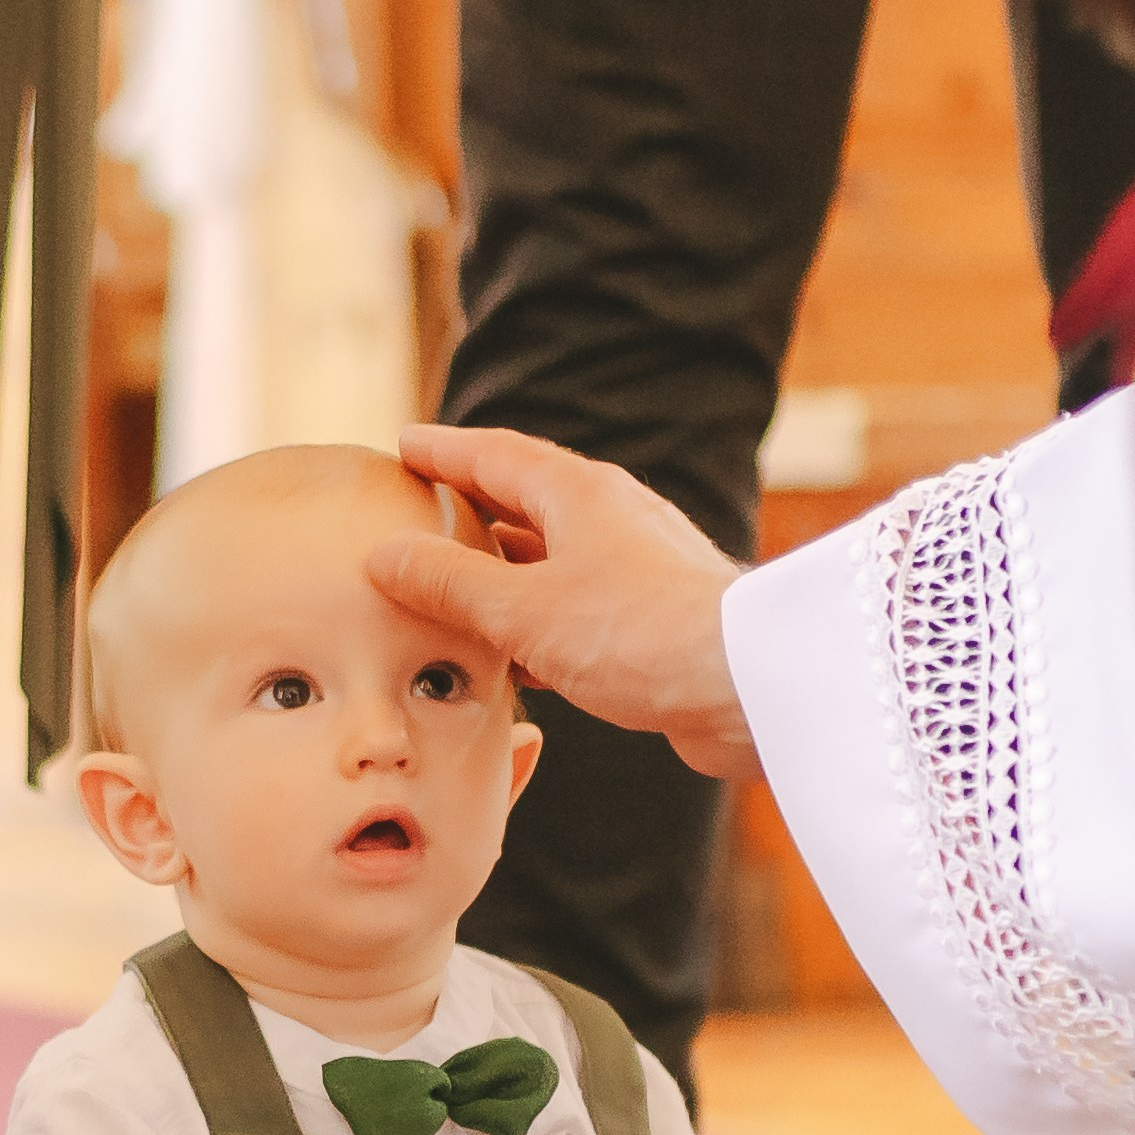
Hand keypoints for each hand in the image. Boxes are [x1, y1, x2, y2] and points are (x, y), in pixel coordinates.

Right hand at [371, 427, 757, 781]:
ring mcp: (637, 567)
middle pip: (525, 501)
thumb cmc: (638, 634)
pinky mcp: (654, 620)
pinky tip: (511, 657)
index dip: (443, 451)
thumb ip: (450, 582)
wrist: (748, 687)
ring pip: (551, 559)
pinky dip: (534, 621)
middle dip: (471, 507)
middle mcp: (611, 518)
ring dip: (500, 572)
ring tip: (450, 589)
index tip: (403, 447)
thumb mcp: (522, 609)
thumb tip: (387, 554)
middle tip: (420, 512)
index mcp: (578, 492)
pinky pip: (576, 607)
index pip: (493, 455)